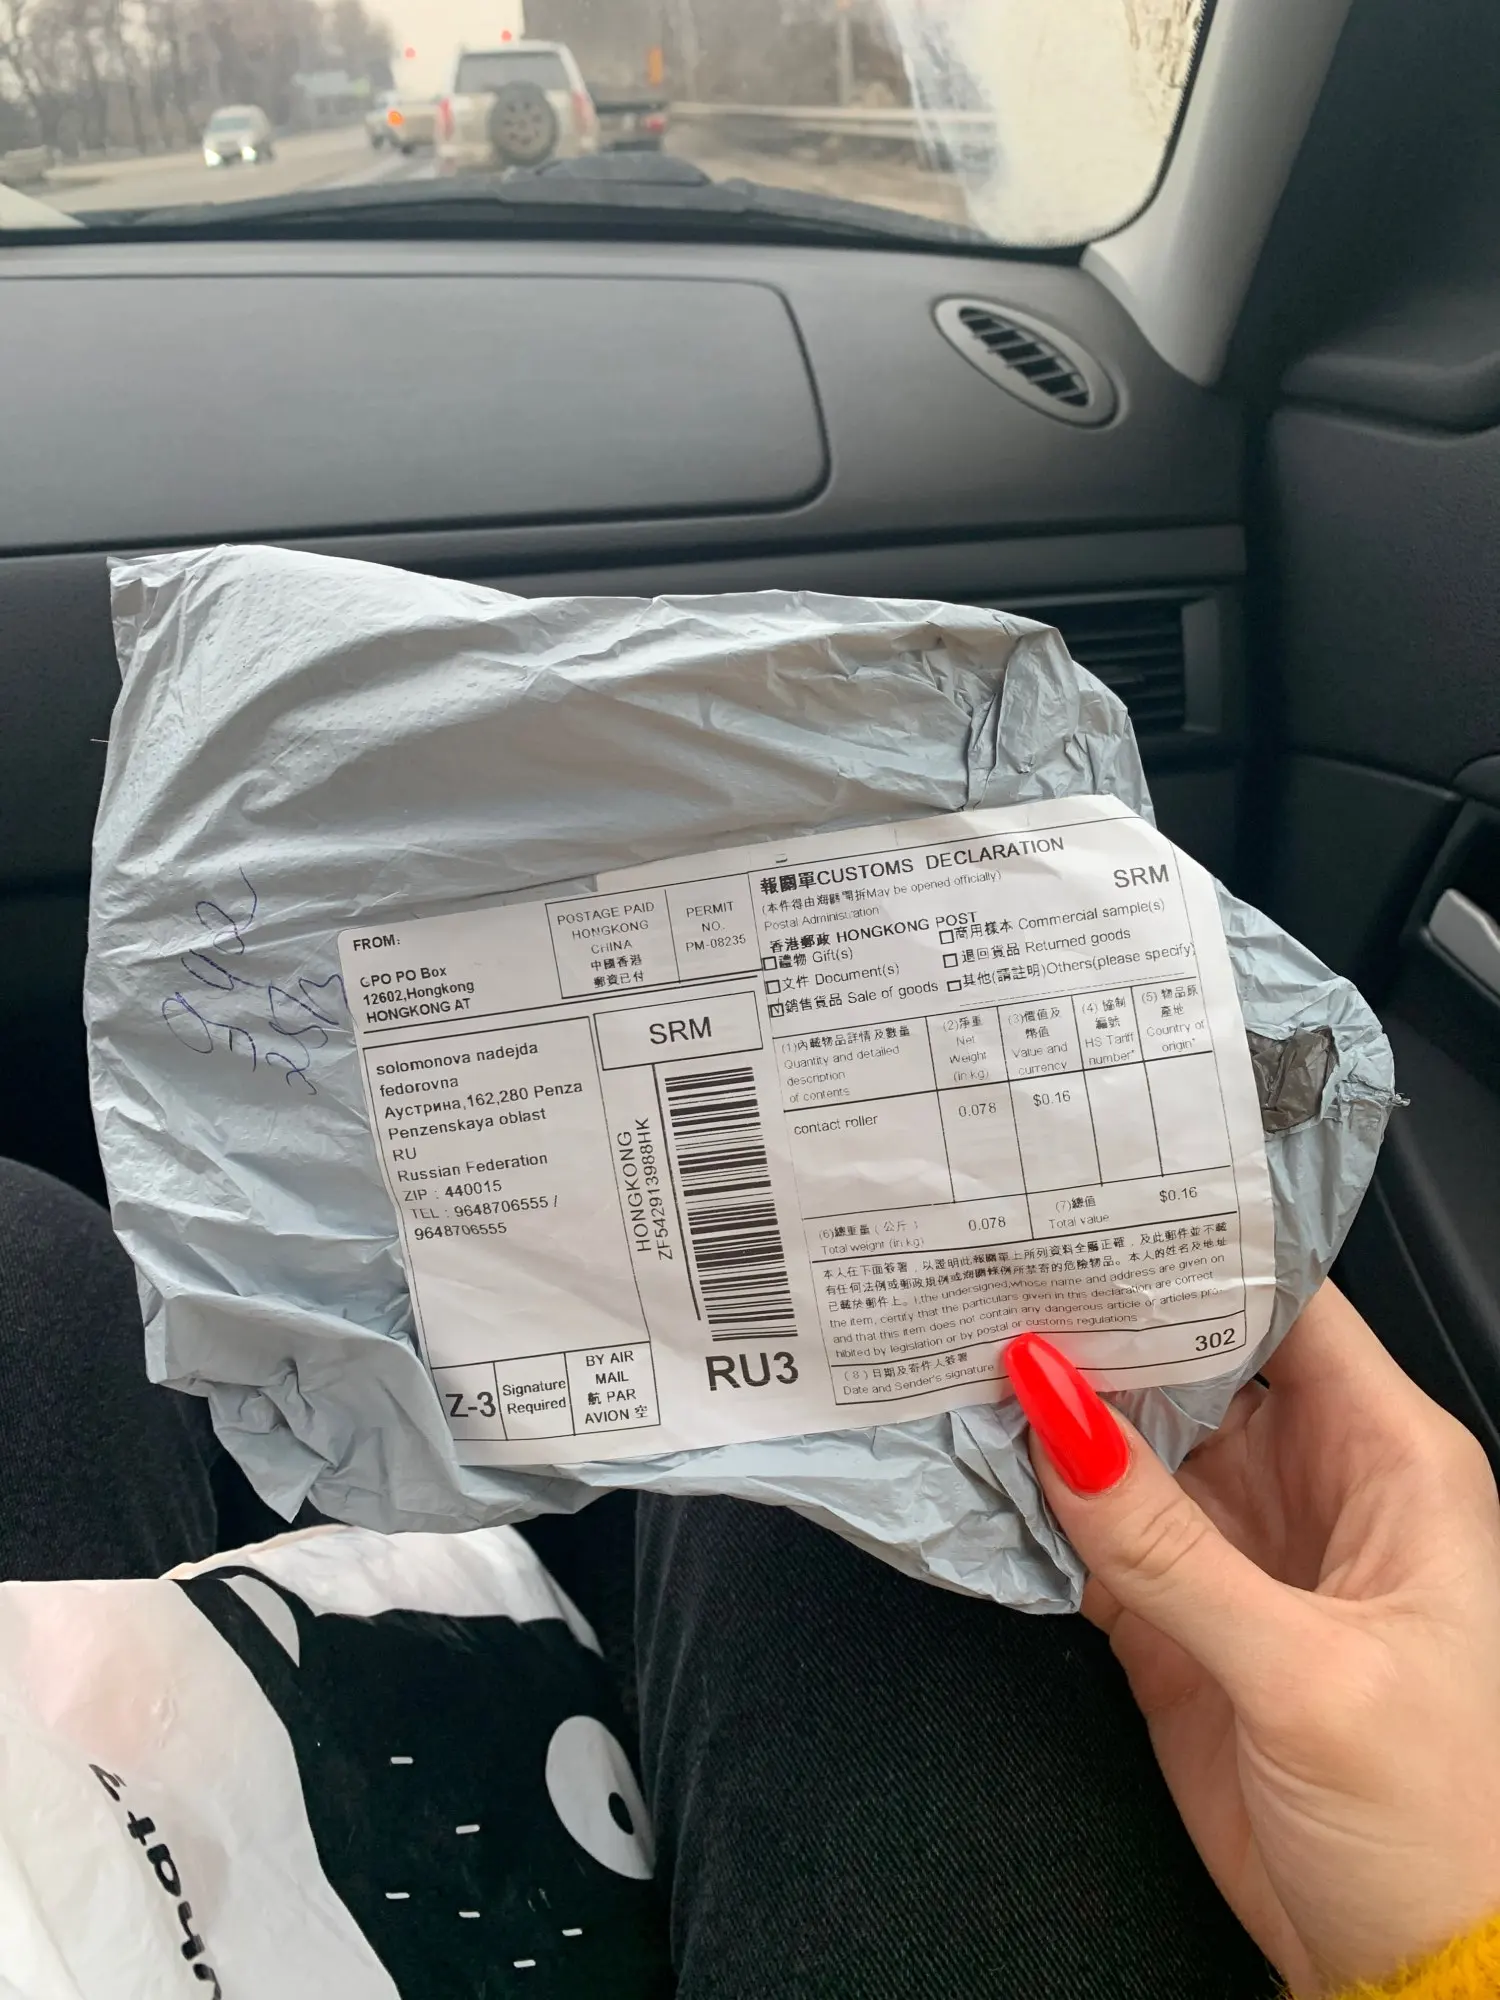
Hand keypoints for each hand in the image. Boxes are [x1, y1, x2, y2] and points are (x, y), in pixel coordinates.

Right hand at [1005, 1285, 1499, 1995]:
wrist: (1412, 1972)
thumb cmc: (1438, 1821)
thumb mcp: (1305, 1668)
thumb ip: (1166, 1541)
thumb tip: (1055, 1404)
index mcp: (1390, 1461)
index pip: (1285, 1309)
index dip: (1192, 1255)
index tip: (1093, 1211)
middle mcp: (1313, 1485)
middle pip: (1193, 1364)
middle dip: (1102, 1321)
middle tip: (996, 1270)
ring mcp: (1238, 1550)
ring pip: (1132, 1443)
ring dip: (1056, 1408)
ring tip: (963, 1344)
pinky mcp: (1179, 1619)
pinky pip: (1094, 1533)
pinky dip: (1035, 1502)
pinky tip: (975, 1460)